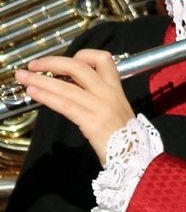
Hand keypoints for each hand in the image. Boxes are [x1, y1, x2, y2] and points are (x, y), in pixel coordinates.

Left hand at [15, 50, 134, 164]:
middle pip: (79, 67)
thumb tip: (71, 86)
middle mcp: (109, 93)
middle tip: (34, 64)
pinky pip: (65, 105)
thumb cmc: (124, 135)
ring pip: (67, 87)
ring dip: (40, 80)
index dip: (82, 55)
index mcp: (116, 88)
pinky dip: (46, 96)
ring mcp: (101, 107)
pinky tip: (33, 93)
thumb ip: (98, 95)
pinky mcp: (92, 122)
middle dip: (52, 62)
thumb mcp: (116, 108)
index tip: (66, 61)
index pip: (103, 59)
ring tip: (24, 78)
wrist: (135, 156)